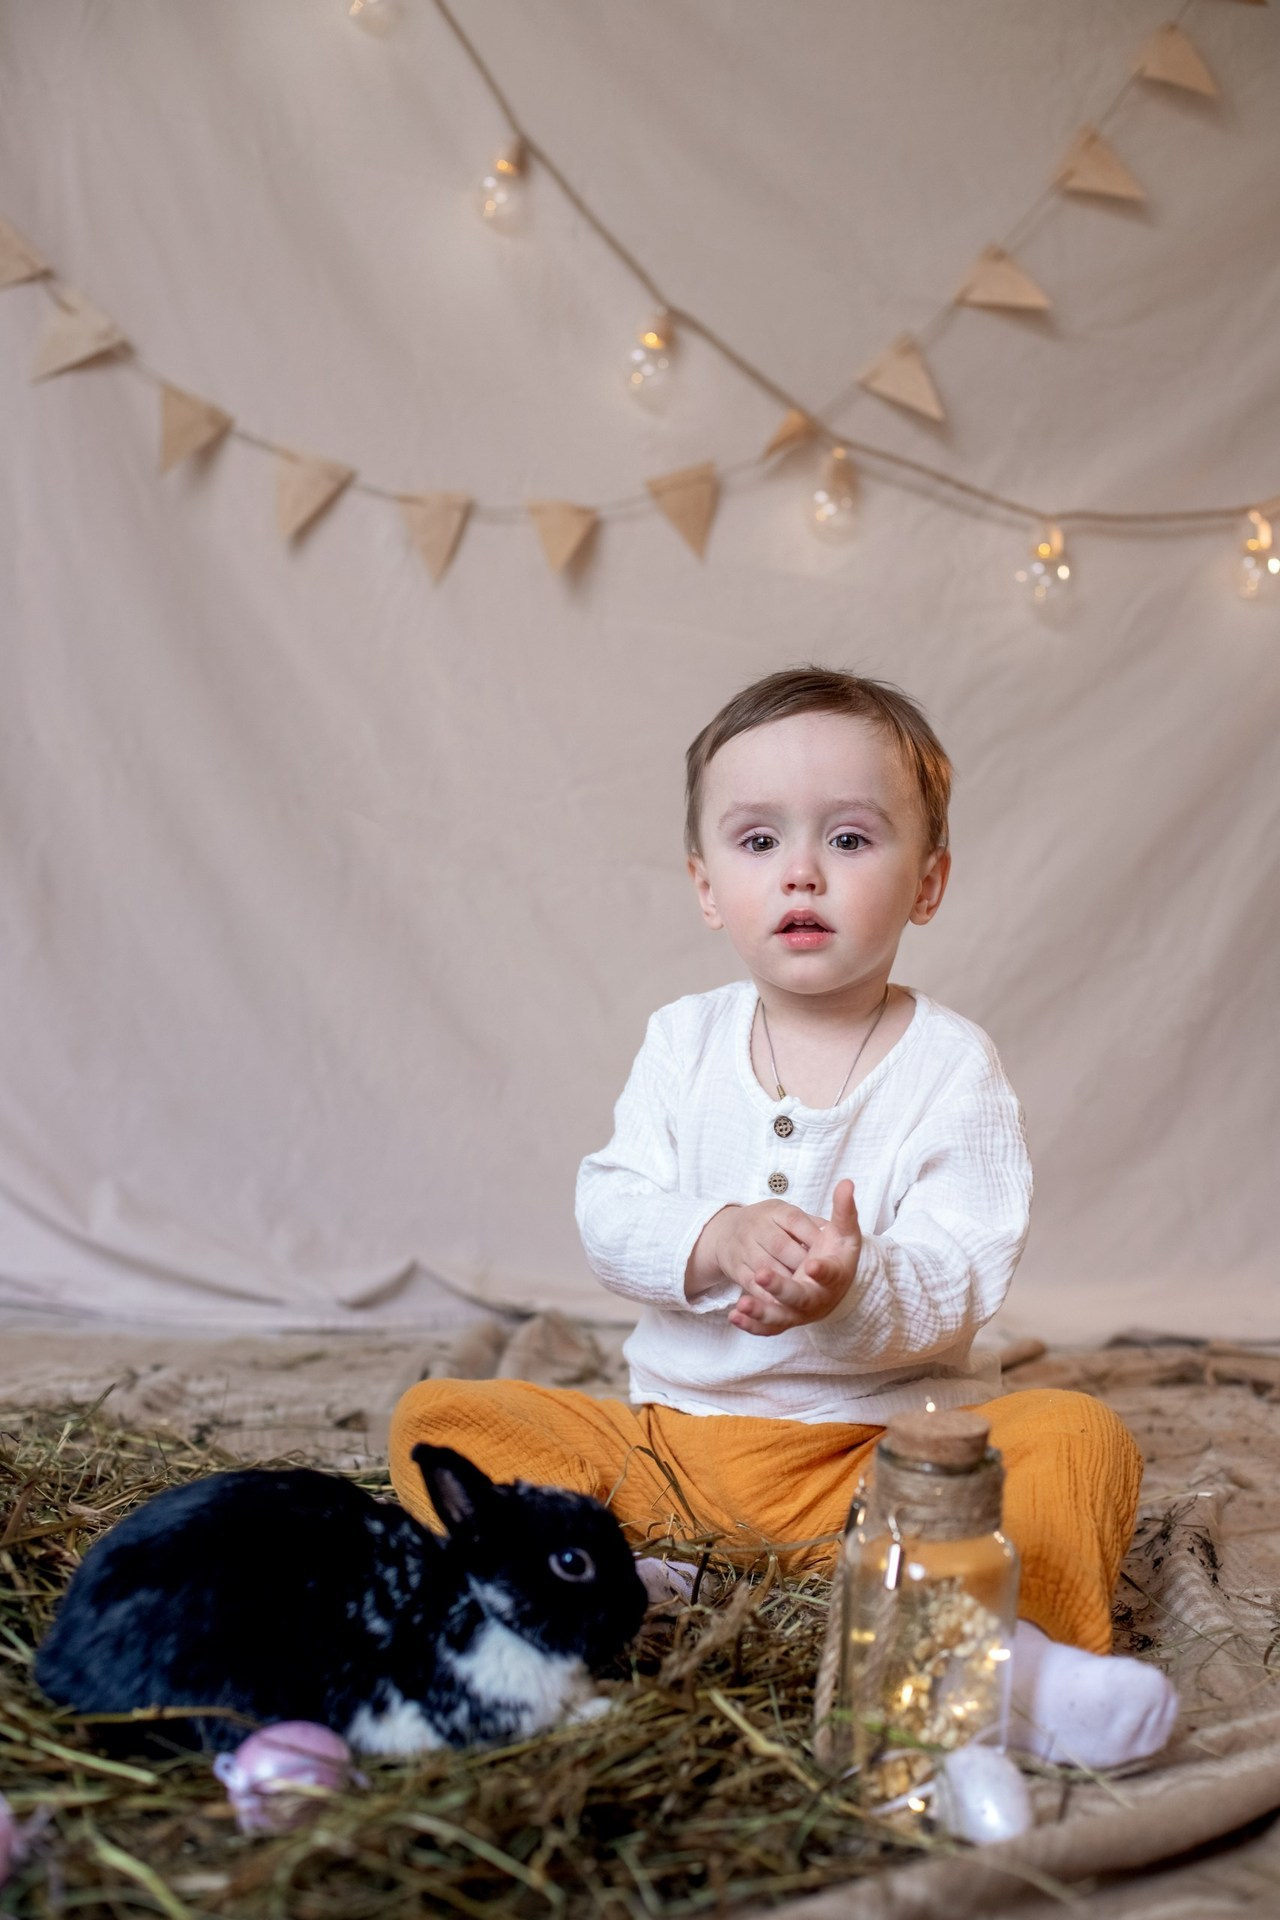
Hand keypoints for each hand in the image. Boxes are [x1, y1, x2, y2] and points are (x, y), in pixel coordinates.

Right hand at [685, 1200, 821, 1298]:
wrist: (727, 1233)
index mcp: (777, 1211)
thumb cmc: (771, 1226)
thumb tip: (836, 1233)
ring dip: (785, 1284)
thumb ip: (815, 1225)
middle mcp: (758, 1226)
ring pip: (766, 1268)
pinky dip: (765, 1298)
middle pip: (780, 1246)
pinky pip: (750, 1285)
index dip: (813, 1237)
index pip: (796, 1220)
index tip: (829, 1250)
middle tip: (816, 1277)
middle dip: (800, 1263)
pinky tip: (781, 1308)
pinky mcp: (736, 1269)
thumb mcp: (790, 1216)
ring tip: (803, 1295)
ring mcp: (744, 1248)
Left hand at [729, 1178, 861, 1335]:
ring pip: (781, 1317)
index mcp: (835, 1277)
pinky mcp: (785, 1320)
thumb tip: (847, 1183)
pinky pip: (767, 1327)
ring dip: (761, 1312)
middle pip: (800, 1298)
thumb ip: (844, 1210)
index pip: (830, 1274)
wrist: (832, 1286)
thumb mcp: (844, 1233)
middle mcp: (817, 1298)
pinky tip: (734, 1315)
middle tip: (762, 1275)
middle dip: (781, 1288)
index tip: (812, 1265)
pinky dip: (752, 1324)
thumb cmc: (837, 1255)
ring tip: (741, 1304)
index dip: (822, 1271)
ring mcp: (800, 1313)